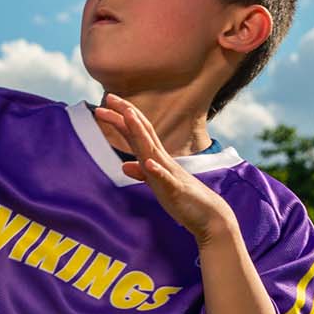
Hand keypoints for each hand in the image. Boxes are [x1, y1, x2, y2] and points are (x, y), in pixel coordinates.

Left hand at [93, 94, 236, 243]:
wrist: (209, 216)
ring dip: (140, 132)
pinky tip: (148, 164)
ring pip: (152, 150)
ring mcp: (170, 174)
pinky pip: (166, 179)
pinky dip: (156, 170)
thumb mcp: (158, 185)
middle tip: (108, 97)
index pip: (138, 132)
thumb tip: (124, 166)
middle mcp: (162, 161)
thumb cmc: (183, 199)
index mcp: (156, 159)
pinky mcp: (176, 191)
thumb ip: (142, 173)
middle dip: (126, 114)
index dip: (122, 118)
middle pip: (143, 132)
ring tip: (128, 115)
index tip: (105, 104)